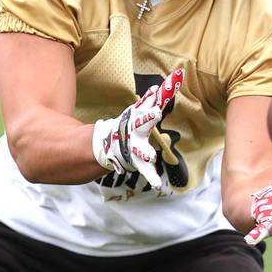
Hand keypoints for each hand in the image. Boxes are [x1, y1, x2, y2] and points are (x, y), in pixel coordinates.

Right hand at [92, 69, 183, 187]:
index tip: (161, 87)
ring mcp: (134, 145)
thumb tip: (162, 87)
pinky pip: (145, 169)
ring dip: (145, 151)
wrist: (110, 143)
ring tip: (151, 156)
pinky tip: (157, 184)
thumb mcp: (140, 112)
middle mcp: (136, 129)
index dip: (157, 95)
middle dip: (148, 116)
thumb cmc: (131, 126)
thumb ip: (153, 100)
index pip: (151, 103)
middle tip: (156, 111)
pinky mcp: (137, 160)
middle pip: (142, 122)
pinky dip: (151, 176)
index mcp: (139, 117)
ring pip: (140, 148)